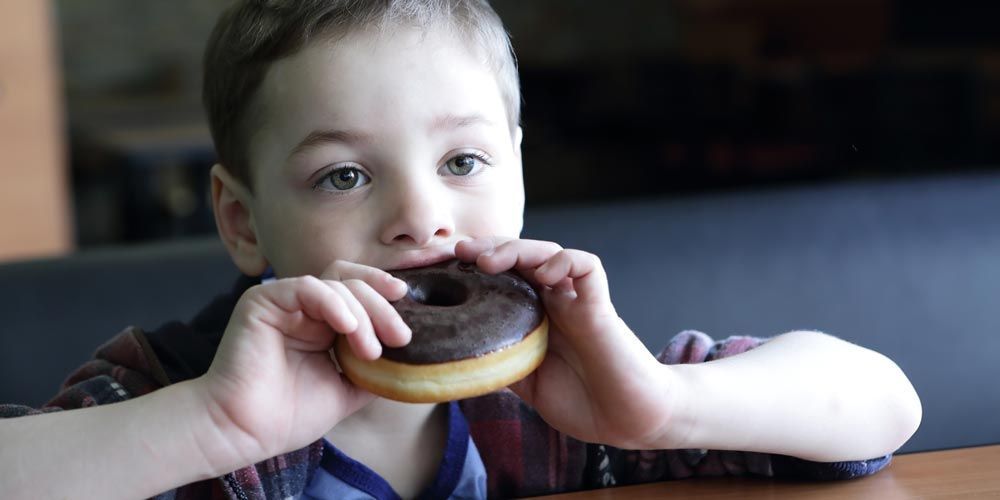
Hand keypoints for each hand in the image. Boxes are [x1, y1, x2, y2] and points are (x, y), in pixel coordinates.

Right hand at [193, 261, 410, 469]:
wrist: (245, 433)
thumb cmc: (287, 416)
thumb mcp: (347, 391)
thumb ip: (374, 371)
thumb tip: (410, 362)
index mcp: (321, 323)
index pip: (359, 292)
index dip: (385, 296)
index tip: (409, 312)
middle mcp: (303, 307)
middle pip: (352, 282)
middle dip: (382, 307)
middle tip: (400, 336)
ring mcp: (283, 301)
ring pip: (335, 284)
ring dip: (362, 314)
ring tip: (370, 350)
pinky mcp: (262, 301)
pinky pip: (307, 287)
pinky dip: (333, 303)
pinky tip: (348, 327)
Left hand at [456, 238, 674, 448]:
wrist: (628, 420)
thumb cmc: (583, 401)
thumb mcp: (525, 383)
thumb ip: (498, 363)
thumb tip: (451, 357)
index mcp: (534, 315)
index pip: (503, 274)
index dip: (475, 264)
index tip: (444, 266)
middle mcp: (554, 301)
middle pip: (520, 256)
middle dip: (489, 247)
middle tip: (459, 252)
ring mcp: (577, 300)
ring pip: (549, 253)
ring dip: (517, 249)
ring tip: (489, 260)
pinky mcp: (600, 306)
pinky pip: (587, 267)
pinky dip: (565, 261)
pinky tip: (546, 273)